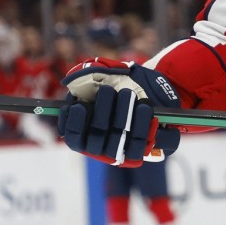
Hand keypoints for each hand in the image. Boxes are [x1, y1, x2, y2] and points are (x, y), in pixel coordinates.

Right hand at [58, 57, 181, 166]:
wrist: (152, 87)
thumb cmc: (123, 81)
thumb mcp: (105, 74)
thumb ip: (87, 75)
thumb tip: (76, 80)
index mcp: (84, 130)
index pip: (73, 135)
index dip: (74, 123)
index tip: (79, 105)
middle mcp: (100, 145)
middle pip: (95, 138)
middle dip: (101, 112)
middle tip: (108, 90)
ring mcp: (119, 150)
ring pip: (116, 141)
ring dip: (121, 115)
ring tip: (127, 93)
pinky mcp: (140, 149)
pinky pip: (138, 144)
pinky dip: (141, 124)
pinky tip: (144, 106)